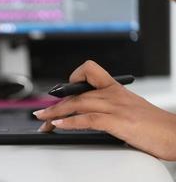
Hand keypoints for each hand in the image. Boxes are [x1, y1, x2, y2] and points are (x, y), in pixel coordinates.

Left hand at [34, 60, 175, 160]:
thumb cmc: (154, 124)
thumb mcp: (128, 109)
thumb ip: (108, 107)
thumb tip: (88, 115)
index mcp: (115, 88)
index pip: (90, 70)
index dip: (73, 77)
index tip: (62, 92)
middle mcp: (113, 94)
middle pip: (76, 93)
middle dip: (54, 104)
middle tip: (41, 114)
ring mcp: (115, 107)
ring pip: (77, 104)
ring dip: (55, 113)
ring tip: (43, 121)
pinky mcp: (118, 122)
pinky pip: (88, 119)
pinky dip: (70, 122)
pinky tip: (59, 125)